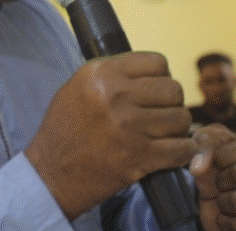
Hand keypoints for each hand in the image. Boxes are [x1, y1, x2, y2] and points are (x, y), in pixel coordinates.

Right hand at [25, 52, 196, 219]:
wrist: (51, 173)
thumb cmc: (63, 129)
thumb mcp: (77, 87)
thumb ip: (111, 74)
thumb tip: (145, 71)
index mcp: (101, 74)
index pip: (157, 62)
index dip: (161, 76)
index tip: (155, 89)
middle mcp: (117, 96)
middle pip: (174, 89)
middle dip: (172, 102)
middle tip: (162, 113)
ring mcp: (130, 128)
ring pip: (182, 118)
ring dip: (178, 127)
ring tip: (165, 133)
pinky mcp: (140, 158)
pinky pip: (182, 149)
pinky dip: (183, 152)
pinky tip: (174, 152)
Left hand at [191, 126, 235, 230]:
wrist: (229, 185)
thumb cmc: (223, 156)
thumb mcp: (213, 139)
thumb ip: (205, 146)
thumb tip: (198, 168)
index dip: (224, 154)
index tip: (218, 158)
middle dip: (221, 178)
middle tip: (221, 179)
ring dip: (222, 199)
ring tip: (224, 194)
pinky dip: (224, 219)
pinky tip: (227, 211)